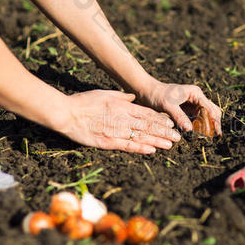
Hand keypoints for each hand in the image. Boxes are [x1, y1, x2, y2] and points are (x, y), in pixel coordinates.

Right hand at [57, 90, 180, 153]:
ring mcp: (116, 131)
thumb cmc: (84, 102)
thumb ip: (121, 97)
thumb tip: (132, 97)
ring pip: (142, 137)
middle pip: (148, 126)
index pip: (147, 114)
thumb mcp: (105, 93)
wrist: (67, 113)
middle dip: (165, 132)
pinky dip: (141, 148)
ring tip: (170, 145)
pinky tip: (152, 150)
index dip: (160, 120)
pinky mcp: (108, 142)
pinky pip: (128, 145)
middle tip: (177, 137)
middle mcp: (123, 118)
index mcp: (123, 106)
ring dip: (157, 141)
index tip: (171, 124)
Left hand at [138, 81, 221, 134]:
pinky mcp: (188, 110)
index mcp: (195, 93)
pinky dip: (199, 127)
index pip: (210, 108)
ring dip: (207, 127)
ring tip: (207, 138)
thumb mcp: (168, 106)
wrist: (148, 92)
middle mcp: (197, 98)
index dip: (214, 121)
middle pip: (212, 111)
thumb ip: (179, 117)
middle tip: (215, 137)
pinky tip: (198, 135)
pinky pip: (197, 120)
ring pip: (206, 117)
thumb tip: (190, 130)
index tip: (216, 133)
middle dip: (214, 124)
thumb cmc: (157, 95)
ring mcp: (193, 104)